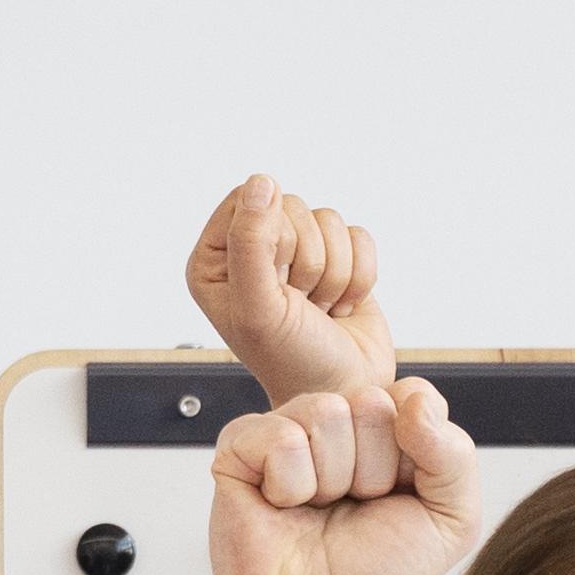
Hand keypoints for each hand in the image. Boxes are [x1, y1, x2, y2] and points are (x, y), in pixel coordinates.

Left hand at [187, 178, 395, 408]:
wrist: (343, 392)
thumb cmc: (293, 360)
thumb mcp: (259, 306)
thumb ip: (251, 241)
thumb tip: (261, 181)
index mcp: (214, 260)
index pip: (248, 200)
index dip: (273, 237)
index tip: (275, 284)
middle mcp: (251, 250)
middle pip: (291, 206)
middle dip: (308, 263)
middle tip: (300, 305)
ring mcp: (297, 253)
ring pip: (328, 220)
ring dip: (334, 274)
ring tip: (319, 309)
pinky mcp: (337, 256)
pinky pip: (358, 235)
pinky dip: (360, 275)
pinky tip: (341, 305)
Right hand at [212, 377, 482, 574]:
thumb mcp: (450, 520)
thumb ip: (454, 453)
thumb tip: (414, 401)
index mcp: (385, 432)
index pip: (412, 395)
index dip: (414, 453)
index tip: (397, 498)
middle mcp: (336, 425)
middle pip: (370, 402)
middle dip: (372, 471)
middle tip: (352, 510)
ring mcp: (285, 432)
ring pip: (324, 413)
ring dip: (329, 481)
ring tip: (316, 512)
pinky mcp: (239, 449)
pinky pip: (278, 437)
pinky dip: (289, 486)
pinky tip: (282, 509)